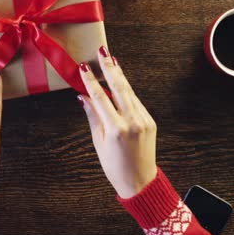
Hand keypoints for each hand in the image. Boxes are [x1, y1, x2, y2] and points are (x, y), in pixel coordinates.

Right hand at [78, 47, 157, 198]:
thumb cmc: (115, 166)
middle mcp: (131, 122)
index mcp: (115, 129)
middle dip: (110, 68)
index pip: (101, 98)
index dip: (91, 81)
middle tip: (103, 53)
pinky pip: (136, 102)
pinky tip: (120, 81)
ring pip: (129, 92)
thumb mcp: (98, 142)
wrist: (140, 181)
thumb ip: (92, 116)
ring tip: (111, 61)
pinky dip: (127, 91)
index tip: (85, 68)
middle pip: (119, 88)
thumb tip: (83, 97)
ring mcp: (143, 120)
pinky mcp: (150, 121)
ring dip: (120, 76)